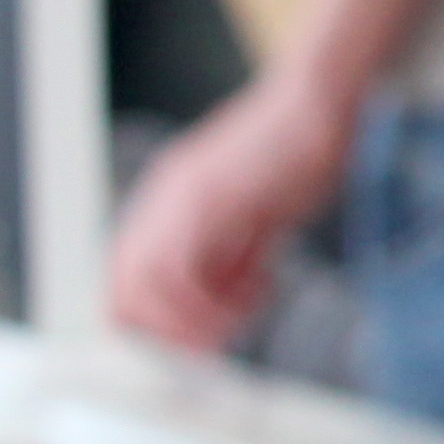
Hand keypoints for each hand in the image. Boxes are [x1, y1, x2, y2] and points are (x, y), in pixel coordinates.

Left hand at [108, 64, 360, 348]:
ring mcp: (178, 199)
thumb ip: (233, 253)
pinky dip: (215, 301)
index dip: (152, 324)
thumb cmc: (299, 150)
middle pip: (125, 293)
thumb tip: (222, 297)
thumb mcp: (256, 212)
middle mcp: (160, 201)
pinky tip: (258, 292)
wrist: (318, 96)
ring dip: (193, 322)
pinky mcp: (205, 200)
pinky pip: (183, 272)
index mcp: (167, 203)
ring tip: (239, 320)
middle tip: (216, 345)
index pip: (129, 281)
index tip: (194, 347)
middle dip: (168, 336)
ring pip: (147, 288)